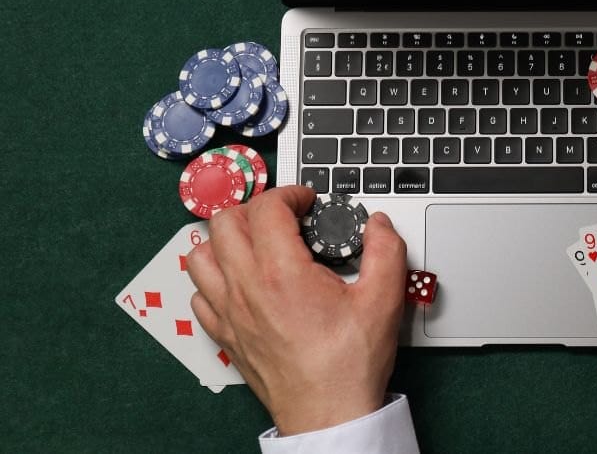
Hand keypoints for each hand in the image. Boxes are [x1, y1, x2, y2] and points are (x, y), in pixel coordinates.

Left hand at [186, 186, 406, 434]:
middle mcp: (247, 289)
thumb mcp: (385, 300)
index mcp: (283, 273)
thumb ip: (386, 251)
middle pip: (224, 222)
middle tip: (283, 216)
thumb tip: (379, 225)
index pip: (266, 208)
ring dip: (225, 239)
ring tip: (255, 241)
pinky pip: (200, 294)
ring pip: (200, 255)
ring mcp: (230, 313)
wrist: (330, 414)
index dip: (289, 194)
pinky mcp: (226, 335)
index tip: (307, 201)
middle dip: (255, 208)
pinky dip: (214, 278)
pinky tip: (241, 281)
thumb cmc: (350, 365)